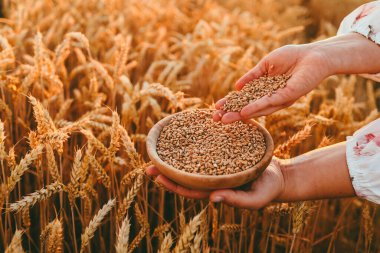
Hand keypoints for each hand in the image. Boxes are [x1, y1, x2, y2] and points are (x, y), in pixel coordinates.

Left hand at [145, 158, 285, 208]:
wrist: (278, 176)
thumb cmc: (267, 190)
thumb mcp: (254, 199)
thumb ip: (235, 200)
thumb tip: (212, 200)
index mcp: (215, 191)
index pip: (189, 190)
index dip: (172, 185)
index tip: (157, 177)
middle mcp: (211, 179)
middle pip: (186, 176)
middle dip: (167, 171)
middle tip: (149, 163)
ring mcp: (216, 167)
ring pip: (192, 162)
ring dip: (176, 157)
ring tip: (161, 147)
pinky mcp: (223, 154)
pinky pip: (206, 149)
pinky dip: (194, 144)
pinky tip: (185, 134)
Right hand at [213, 43, 330, 122]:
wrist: (313, 55)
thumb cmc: (291, 57)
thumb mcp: (266, 65)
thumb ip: (252, 76)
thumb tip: (236, 87)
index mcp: (264, 90)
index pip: (244, 99)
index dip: (230, 104)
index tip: (216, 108)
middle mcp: (270, 98)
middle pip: (248, 108)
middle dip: (231, 113)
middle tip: (215, 119)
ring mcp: (279, 99)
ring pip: (256, 109)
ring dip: (239, 115)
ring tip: (225, 119)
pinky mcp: (287, 96)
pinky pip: (269, 103)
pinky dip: (256, 107)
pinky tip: (244, 112)